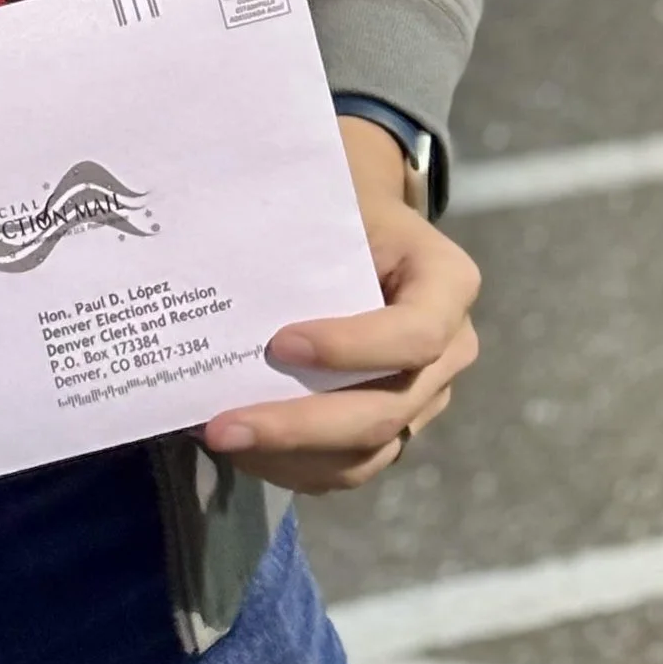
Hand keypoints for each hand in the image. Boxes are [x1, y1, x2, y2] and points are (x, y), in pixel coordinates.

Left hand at [199, 117, 480, 493]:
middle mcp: (450, 350)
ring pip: (366, 452)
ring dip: (288, 457)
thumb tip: (213, 236)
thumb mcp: (335, 196)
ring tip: (220, 438)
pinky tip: (240, 447)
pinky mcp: (394, 427)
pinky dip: (292, 466)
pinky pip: (349, 467)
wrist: (364, 228)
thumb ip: (299, 219)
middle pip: (385, 410)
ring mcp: (424, 396)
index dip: (353, 348)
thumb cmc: (343, 207)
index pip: (414, 333)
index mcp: (447, 284)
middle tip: (222, 427)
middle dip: (298, 426)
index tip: (278, 343)